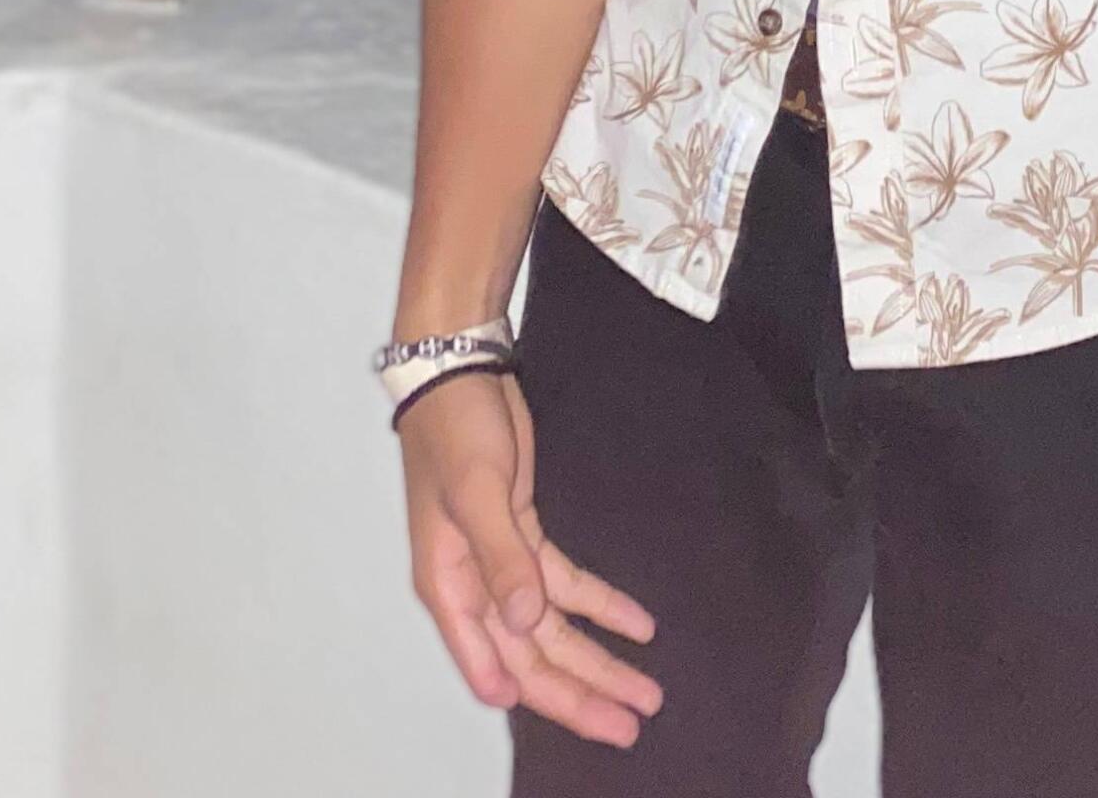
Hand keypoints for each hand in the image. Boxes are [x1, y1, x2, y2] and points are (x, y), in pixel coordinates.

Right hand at [399, 368, 662, 747]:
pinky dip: (602, 606)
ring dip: (598, 659)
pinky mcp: (526, 535)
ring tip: (645, 692)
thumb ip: (501, 559)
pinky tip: (639, 625)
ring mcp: (503, 565)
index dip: (543, 695)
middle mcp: (477, 589)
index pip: (498, 663)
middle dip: (582, 694)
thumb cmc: (457, 432)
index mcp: (452, 588)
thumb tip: (527, 626)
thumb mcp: (477, 492)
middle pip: (533, 657)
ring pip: (554, 630)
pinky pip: (568, 585)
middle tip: (633, 723)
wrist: (460, 374)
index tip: (591, 721)